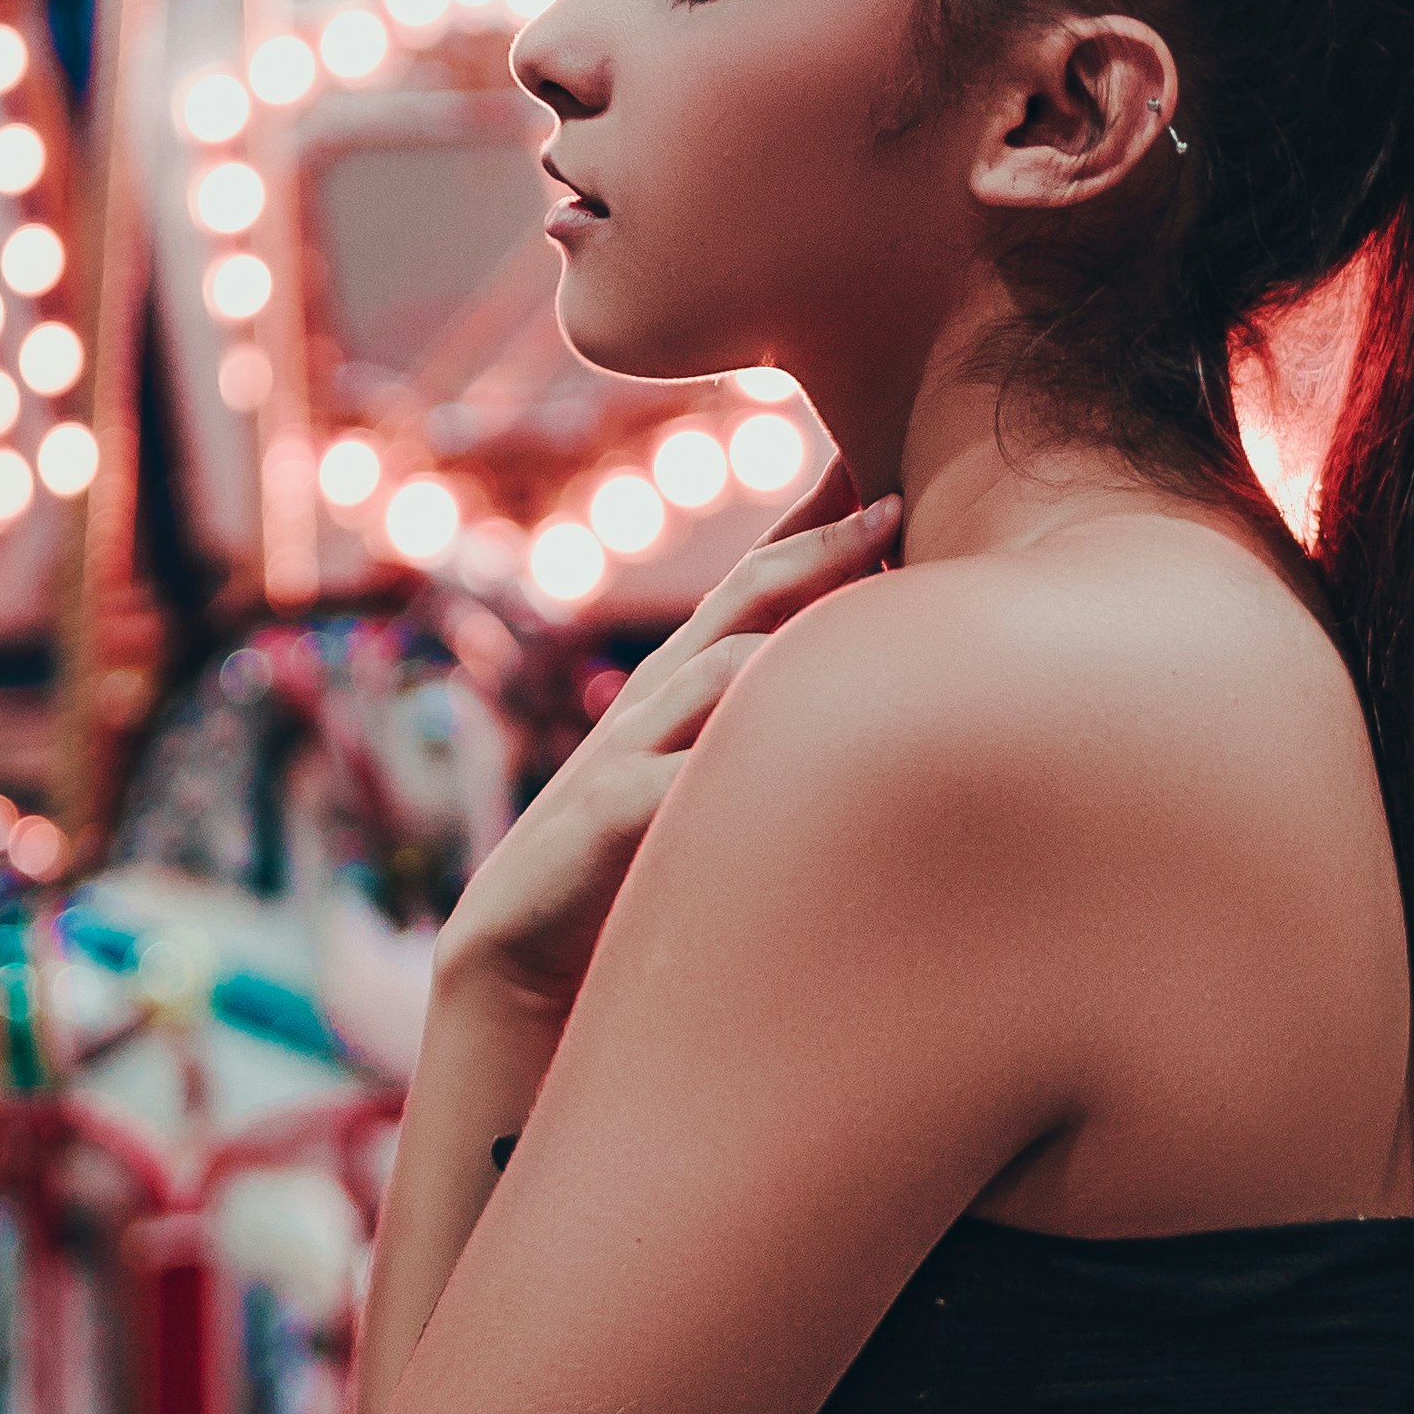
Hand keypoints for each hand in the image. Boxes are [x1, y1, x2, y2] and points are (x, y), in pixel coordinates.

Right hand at [429, 471, 896, 1023]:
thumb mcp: (700, 778)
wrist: (522, 938)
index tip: (883, 475)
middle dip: (816, 548)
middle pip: (742, 599)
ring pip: (719, 672)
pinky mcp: (609, 815)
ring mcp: (629, 749)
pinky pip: (676, 776)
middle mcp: (656, 698)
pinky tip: (791, 750)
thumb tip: (859, 699)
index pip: (753, 583)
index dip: (813, 525)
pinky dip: (731, 757)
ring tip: (868, 611)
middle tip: (891, 503)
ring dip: (789, 639)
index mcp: (681, 683)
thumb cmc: (630, 859)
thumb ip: (757, 730)